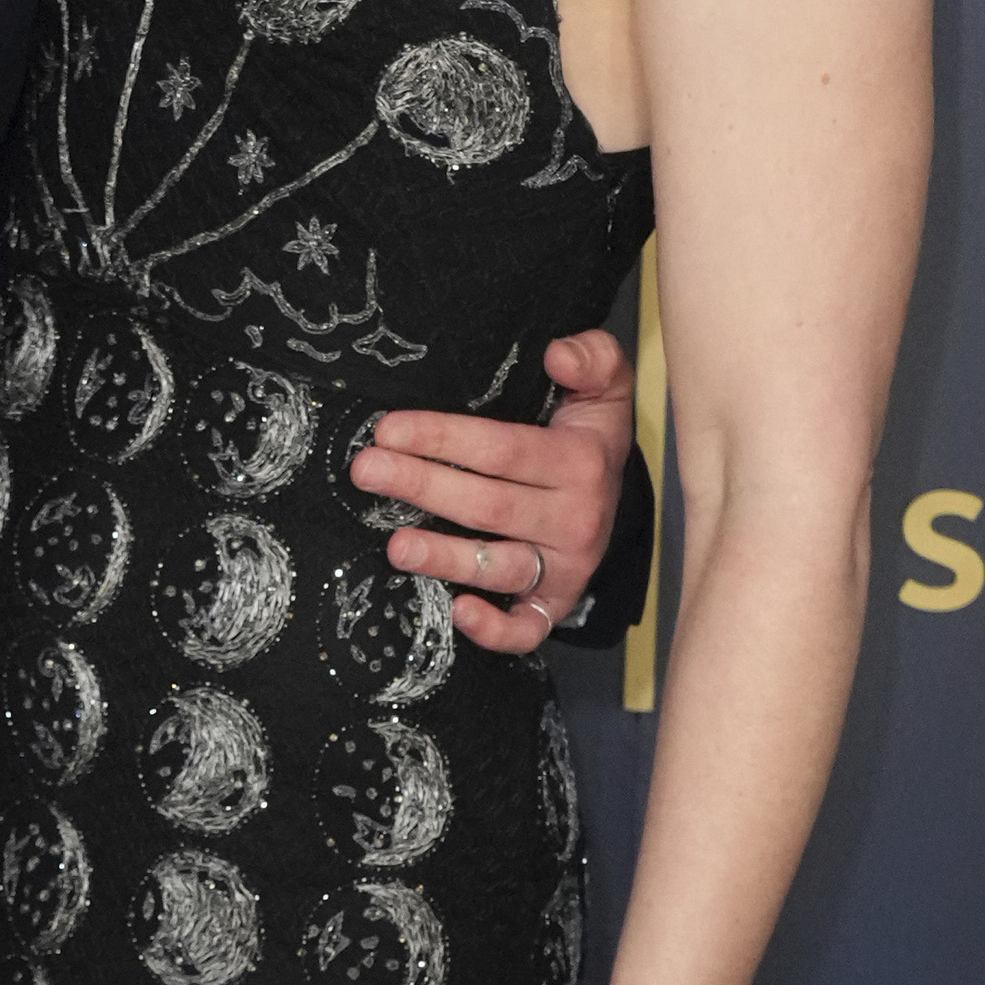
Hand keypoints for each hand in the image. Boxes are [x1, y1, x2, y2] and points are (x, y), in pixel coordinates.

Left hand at [350, 329, 637, 657]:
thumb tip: (557, 353)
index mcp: (580, 462)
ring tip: (395, 546)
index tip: (389, 429)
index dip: (443, 438)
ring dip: (445, 558)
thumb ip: (592, 357)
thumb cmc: (589, 434)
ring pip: (500, 567)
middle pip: (489, 504)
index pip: (502, 449)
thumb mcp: (606, 385)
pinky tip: (457, 611)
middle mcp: (575, 518)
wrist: (617, 493)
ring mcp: (565, 566)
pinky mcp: (555, 603)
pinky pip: (527, 628)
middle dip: (423, 485)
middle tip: (367, 471)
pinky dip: (495, 630)